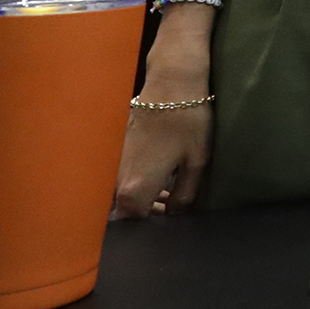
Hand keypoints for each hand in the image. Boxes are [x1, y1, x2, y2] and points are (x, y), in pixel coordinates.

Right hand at [114, 0, 215, 217]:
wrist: (172, 83)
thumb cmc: (188, 122)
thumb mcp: (196, 162)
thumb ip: (184, 195)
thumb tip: (175, 214)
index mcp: (135, 187)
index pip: (133, 221)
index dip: (151, 224)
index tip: (169, 219)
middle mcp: (116, 178)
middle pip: (122, 210)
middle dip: (144, 213)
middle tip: (170, 207)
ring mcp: (113, 163)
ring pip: (120, 193)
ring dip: (140, 197)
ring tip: (169, 193)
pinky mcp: (115, 149)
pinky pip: (120, 175)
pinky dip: (136, 181)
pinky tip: (159, 174)